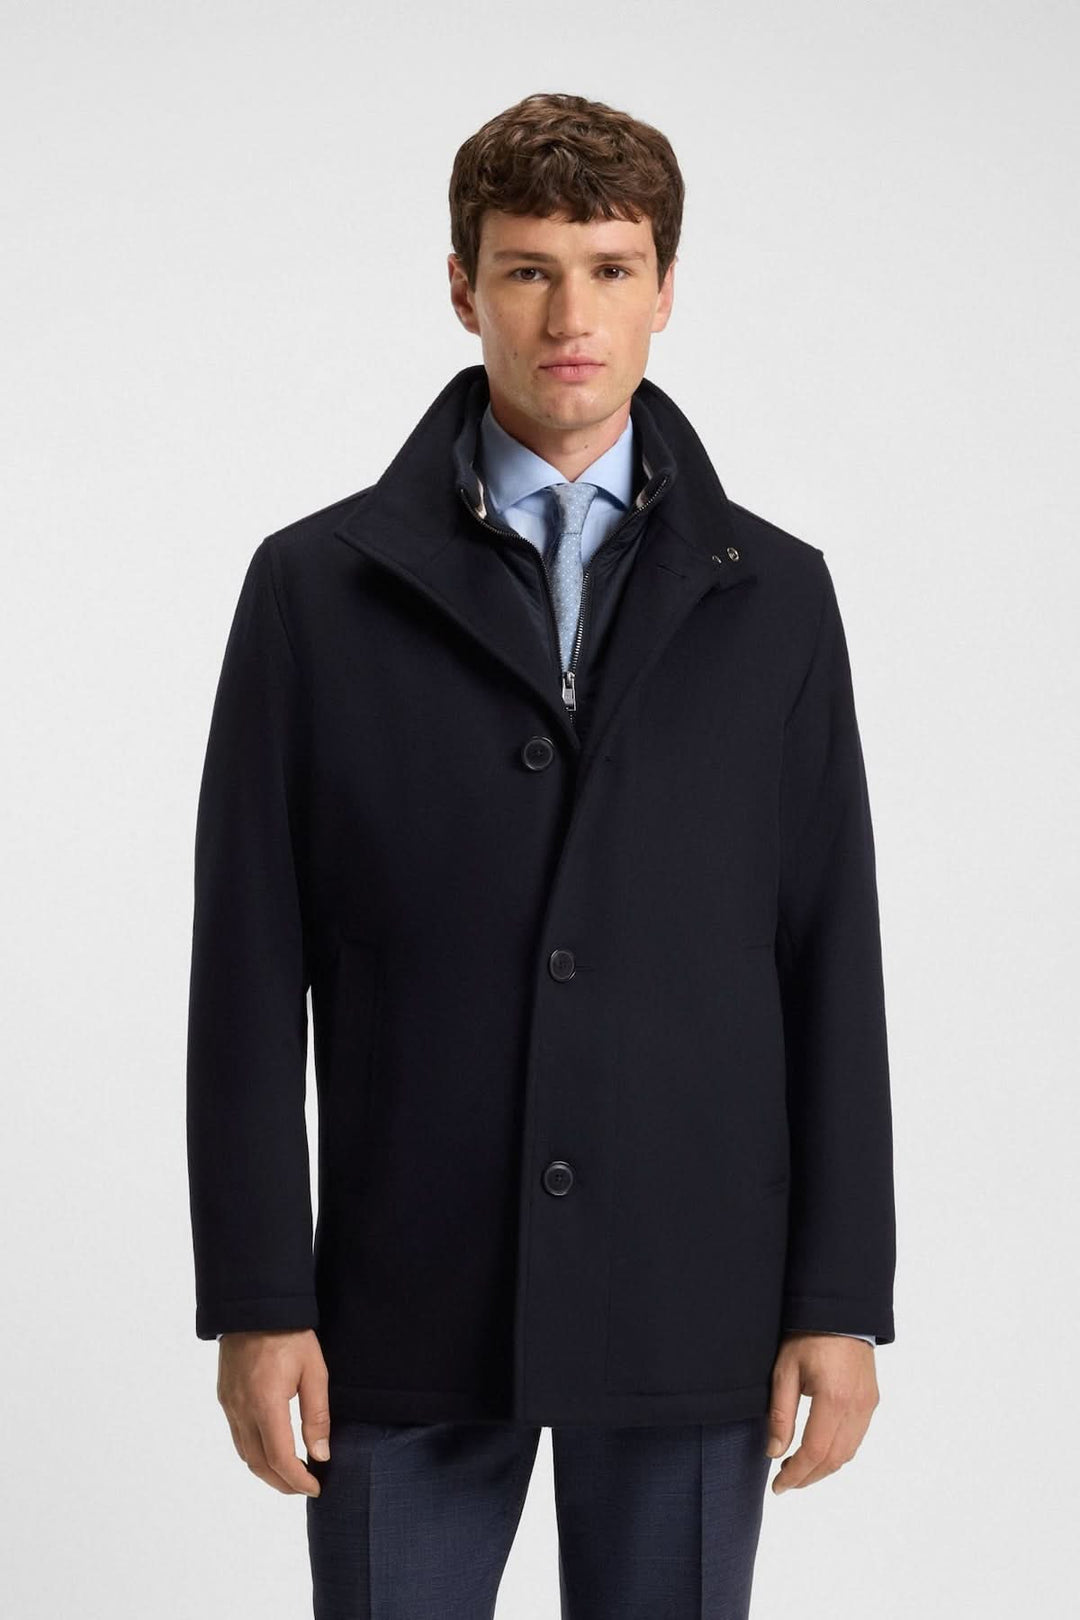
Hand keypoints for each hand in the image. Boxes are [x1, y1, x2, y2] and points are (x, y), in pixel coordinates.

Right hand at [216, 1328, 330, 1496]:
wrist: (255, 1305)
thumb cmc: (290, 1334)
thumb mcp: (314, 1371)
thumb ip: (317, 1415)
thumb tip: (320, 1455)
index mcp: (266, 1403)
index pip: (280, 1459)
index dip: (298, 1480)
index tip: (316, 1487)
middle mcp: (242, 1409)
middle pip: (259, 1464)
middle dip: (283, 1483)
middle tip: (306, 1487)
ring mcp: (229, 1404)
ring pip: (244, 1454)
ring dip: (267, 1471)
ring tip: (292, 1474)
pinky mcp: (225, 1397)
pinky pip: (237, 1437)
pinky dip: (254, 1453)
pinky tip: (271, 1450)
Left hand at [765, 1331, 878, 1493]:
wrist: (840, 1311)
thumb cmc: (807, 1335)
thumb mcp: (785, 1370)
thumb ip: (781, 1413)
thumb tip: (774, 1452)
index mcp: (834, 1399)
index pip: (815, 1451)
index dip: (796, 1474)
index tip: (778, 1486)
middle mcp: (856, 1407)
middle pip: (834, 1459)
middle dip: (808, 1477)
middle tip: (785, 1482)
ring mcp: (868, 1405)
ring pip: (848, 1452)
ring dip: (823, 1468)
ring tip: (798, 1470)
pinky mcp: (871, 1401)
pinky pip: (856, 1438)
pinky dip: (837, 1452)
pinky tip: (819, 1451)